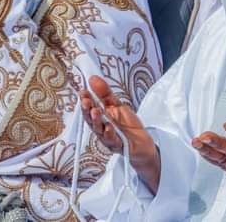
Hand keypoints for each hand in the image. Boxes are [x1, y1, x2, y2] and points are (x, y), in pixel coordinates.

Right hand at [79, 76, 160, 193]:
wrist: (142, 142)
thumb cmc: (127, 124)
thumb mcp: (117, 104)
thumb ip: (105, 93)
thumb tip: (93, 79)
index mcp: (100, 117)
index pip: (89, 107)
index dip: (85, 99)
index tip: (83, 91)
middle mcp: (100, 128)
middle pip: (90, 119)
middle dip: (87, 110)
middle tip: (86, 101)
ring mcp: (107, 137)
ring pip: (98, 130)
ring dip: (96, 121)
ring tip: (95, 111)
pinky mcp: (117, 145)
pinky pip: (111, 140)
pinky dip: (109, 133)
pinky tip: (109, 127)